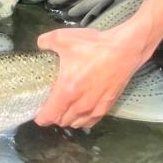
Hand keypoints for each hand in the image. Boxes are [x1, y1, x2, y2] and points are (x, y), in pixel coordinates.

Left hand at [34, 25, 148, 127]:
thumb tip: (40, 44)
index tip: (37, 114)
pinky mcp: (107, 106)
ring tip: (64, 110)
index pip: (49, 116)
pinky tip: (81, 112)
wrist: (125, 49)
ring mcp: (95, 107)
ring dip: (68, 120)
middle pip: (61, 121)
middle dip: (53, 117)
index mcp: (67, 91)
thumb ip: (46, 41)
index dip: (40, 118)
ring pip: (76, 124)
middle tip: (50, 107)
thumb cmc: (95, 46)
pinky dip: (83, 120)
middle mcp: (81, 104)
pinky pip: (91, 121)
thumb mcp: (64, 38)